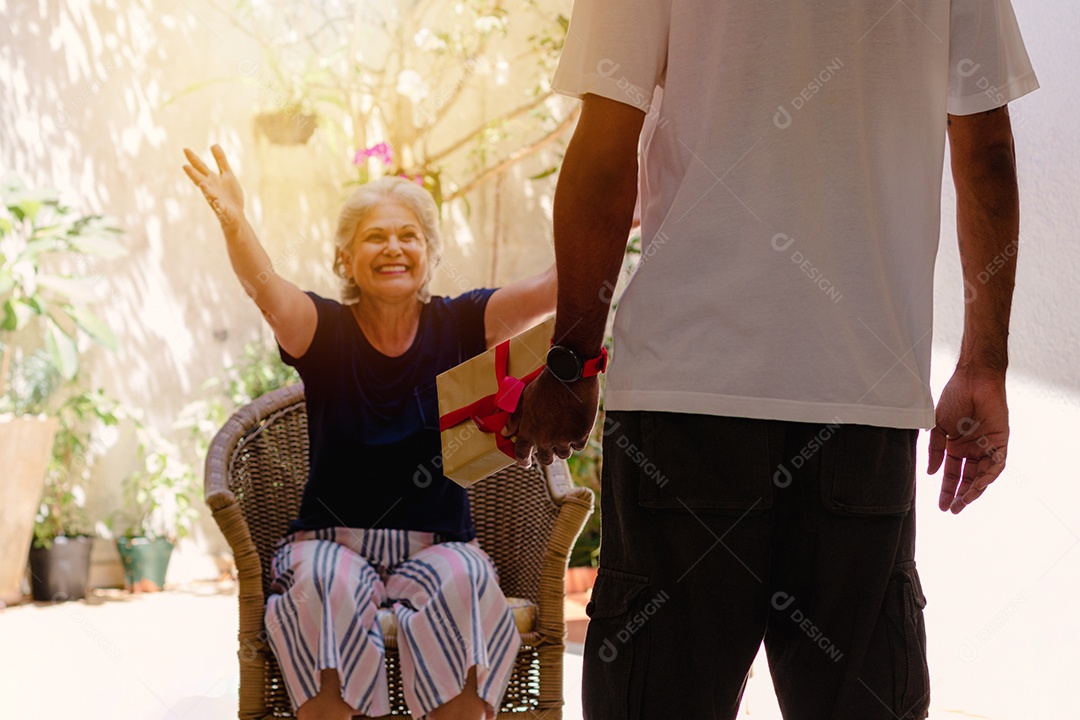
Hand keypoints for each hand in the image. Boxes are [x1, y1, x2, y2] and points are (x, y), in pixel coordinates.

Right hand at [183, 145, 244, 233]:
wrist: (235, 216)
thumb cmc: (229, 195)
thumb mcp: (227, 175)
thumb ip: (221, 161)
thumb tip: (213, 144)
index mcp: (211, 180)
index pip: (200, 168)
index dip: (193, 159)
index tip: (185, 149)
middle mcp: (211, 189)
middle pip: (200, 180)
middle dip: (193, 174)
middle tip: (185, 166)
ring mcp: (216, 200)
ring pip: (209, 195)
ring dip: (205, 190)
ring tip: (202, 184)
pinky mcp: (224, 210)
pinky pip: (221, 208)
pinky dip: (220, 205)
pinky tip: (219, 202)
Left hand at [502, 371, 599, 466]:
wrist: (570, 374)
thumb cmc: (546, 383)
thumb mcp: (525, 398)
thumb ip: (515, 418)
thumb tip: (506, 432)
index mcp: (529, 430)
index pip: (522, 453)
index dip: (523, 460)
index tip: (525, 462)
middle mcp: (545, 438)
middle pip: (546, 458)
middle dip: (546, 454)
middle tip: (549, 446)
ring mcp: (564, 438)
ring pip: (563, 453)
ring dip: (562, 447)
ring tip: (564, 433)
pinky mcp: (581, 435)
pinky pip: (578, 446)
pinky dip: (576, 440)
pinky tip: (575, 428)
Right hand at [928, 367, 1009, 513]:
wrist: (973, 380)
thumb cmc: (953, 397)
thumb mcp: (938, 427)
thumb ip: (935, 450)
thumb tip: (931, 473)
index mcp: (955, 446)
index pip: (951, 473)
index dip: (946, 489)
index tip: (941, 505)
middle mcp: (972, 449)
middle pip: (967, 478)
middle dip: (960, 495)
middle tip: (952, 510)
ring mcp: (987, 446)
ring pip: (982, 475)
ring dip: (974, 490)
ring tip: (963, 502)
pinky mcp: (1000, 442)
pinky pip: (996, 464)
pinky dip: (988, 476)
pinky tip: (978, 486)